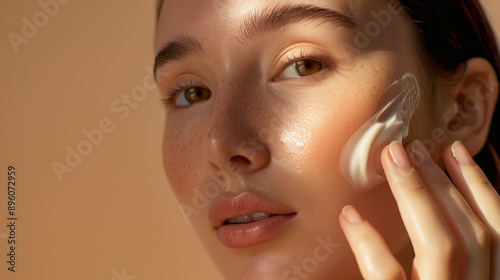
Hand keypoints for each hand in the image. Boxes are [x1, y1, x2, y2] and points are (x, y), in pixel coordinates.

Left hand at [339, 140, 499, 278]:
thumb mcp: (440, 275)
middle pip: (472, 235)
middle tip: (415, 148)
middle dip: (444, 184)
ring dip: (417, 195)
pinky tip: (349, 215)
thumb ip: (446, 254)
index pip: (497, 233)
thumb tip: (432, 199)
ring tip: (391, 160)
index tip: (455, 150)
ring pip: (440, 246)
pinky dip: (368, 241)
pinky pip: (386, 273)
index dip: (479, 187)